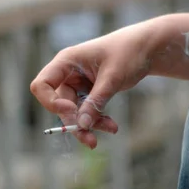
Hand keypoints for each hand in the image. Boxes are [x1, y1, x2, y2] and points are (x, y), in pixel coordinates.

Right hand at [30, 23, 155, 148]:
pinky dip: (97, 120)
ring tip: (111, 129)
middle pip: (59, 105)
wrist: (147, 48)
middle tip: (91, 140)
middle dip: (75, 122)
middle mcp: (66, 73)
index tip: (71, 111)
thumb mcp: (112, 78)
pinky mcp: (87, 92)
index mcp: (65, 61)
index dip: (50, 102)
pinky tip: (111, 126)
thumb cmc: (128, 53)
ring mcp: (76, 83)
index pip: (41, 85)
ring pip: (74, 112)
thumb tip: (82, 125)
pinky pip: (86, 111)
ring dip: (89, 124)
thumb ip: (95, 102)